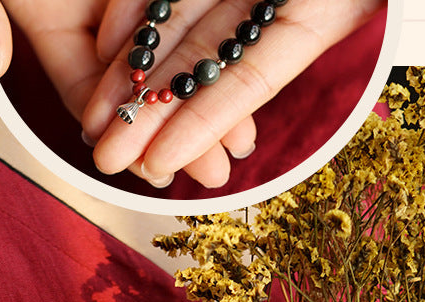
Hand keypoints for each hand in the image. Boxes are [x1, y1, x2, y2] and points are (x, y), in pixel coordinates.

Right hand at [0, 0, 251, 186]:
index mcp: (53, 22)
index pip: (90, 95)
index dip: (126, 137)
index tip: (155, 174)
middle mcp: (101, 20)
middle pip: (146, 85)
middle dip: (183, 134)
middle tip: (214, 179)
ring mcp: (139, 5)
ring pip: (180, 53)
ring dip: (213, 102)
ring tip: (245, 147)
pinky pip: (192, 14)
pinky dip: (226, 45)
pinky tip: (252, 86)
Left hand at [81, 0, 385, 185]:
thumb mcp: (328, 9)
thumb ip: (274, 56)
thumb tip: (233, 76)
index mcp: (317, 16)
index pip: (250, 81)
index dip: (204, 123)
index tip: (159, 162)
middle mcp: (272, 4)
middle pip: (204, 61)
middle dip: (152, 113)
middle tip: (108, 157)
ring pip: (181, 29)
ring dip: (134, 75)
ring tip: (96, 122)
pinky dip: (137, 11)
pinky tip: (106, 46)